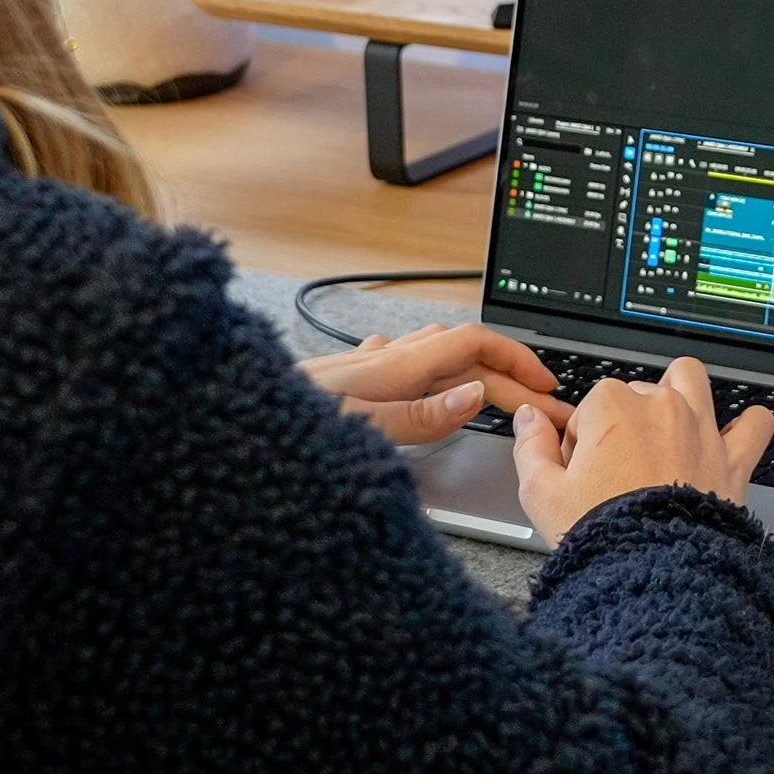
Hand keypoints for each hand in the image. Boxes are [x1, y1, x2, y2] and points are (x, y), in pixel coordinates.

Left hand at [299, 323, 572, 445]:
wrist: (227, 415)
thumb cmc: (284, 425)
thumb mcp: (358, 428)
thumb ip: (419, 416)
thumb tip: (474, 396)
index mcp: (397, 366)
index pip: (476, 345)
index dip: (517, 360)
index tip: (546, 387)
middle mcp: (385, 359)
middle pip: (463, 353)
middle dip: (508, 374)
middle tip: (538, 404)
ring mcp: (366, 367)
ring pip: (433, 353)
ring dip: (473, 365)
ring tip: (496, 384)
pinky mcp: (347, 381)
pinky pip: (401, 364)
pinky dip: (429, 370)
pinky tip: (418, 376)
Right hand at [510, 356, 773, 547]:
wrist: (653, 572)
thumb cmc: (599, 534)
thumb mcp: (541, 494)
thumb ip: (530, 447)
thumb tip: (528, 418)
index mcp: (610, 405)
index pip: (588, 408)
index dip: (581, 442)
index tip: (581, 474)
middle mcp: (659, 405)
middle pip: (635, 394)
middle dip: (623, 424)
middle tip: (615, 472)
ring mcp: (699, 427)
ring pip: (691, 380)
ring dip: (679, 393)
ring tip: (666, 426)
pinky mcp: (732, 457)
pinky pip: (754, 424)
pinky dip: (747, 425)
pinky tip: (733, 435)